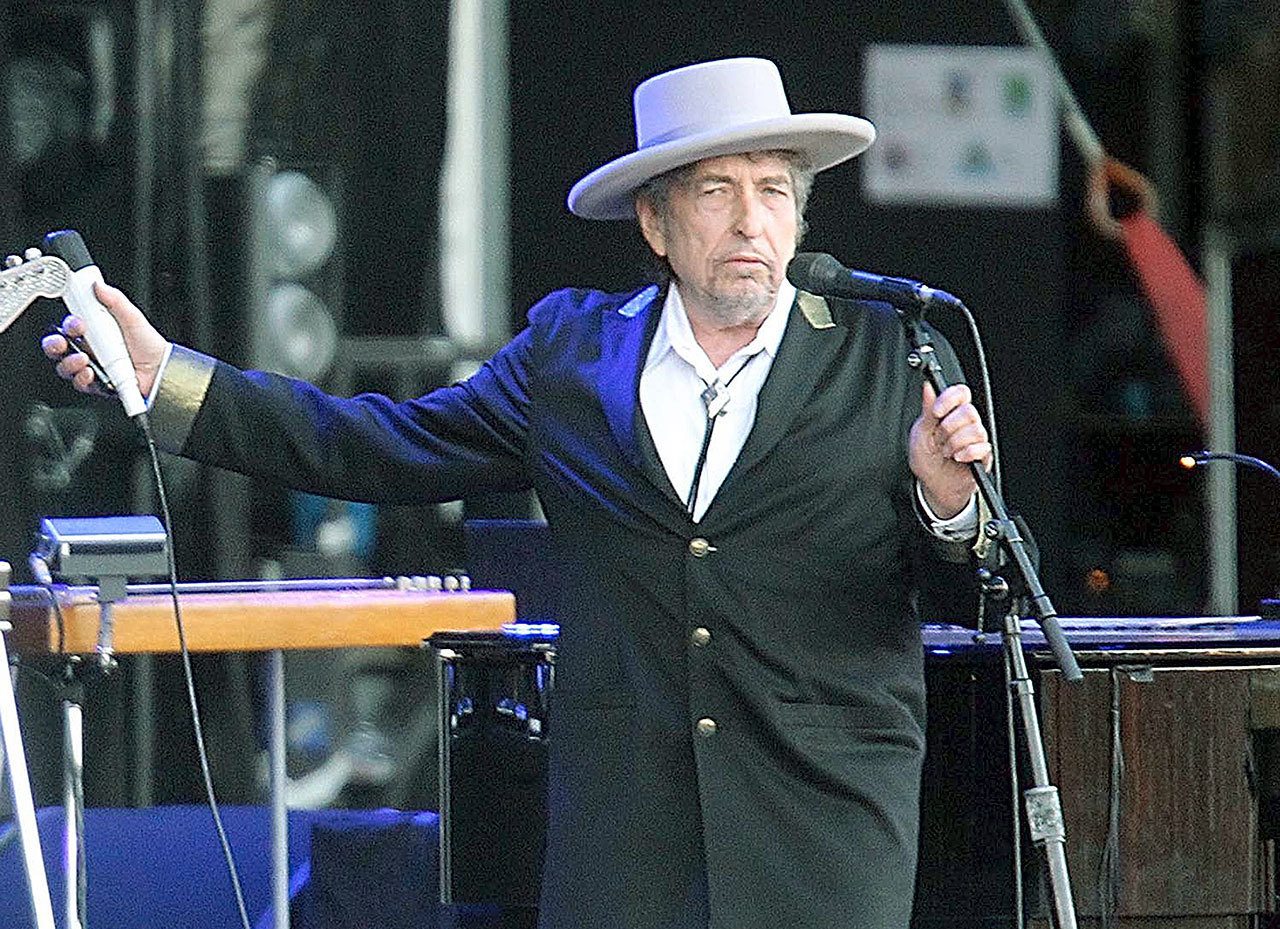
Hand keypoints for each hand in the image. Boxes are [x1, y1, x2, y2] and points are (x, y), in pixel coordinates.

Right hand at [41, 281, 168, 397]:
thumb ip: (116, 300)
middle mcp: (89, 350)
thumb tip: (99, 285)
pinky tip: (91, 373)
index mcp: (94, 332)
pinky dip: (82, 379)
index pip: (70, 327)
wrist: (162, 368)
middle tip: (62, 342)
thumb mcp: (132, 317)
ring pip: (65, 367)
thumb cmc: (148, 344)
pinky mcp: (97, 385)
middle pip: (59, 348)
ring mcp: (92, 367)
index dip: (69, 325)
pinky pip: (81, 383)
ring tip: (83, 359)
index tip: (77, 323)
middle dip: (54, 344)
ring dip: (69, 362)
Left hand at [908, 382, 991, 517]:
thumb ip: (927, 410)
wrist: (933, 484)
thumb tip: (928, 386)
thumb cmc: (926, 459)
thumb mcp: (920, 433)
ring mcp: (976, 439)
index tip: (936, 412)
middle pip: (969, 411)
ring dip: (955, 443)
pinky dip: (966, 453)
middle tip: (939, 439)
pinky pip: (982, 447)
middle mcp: (966, 423)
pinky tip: (958, 458)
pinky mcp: (984, 455)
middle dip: (949, 428)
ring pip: (976, 430)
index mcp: (951, 413)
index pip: (961, 393)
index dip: (950, 399)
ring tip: (947, 452)